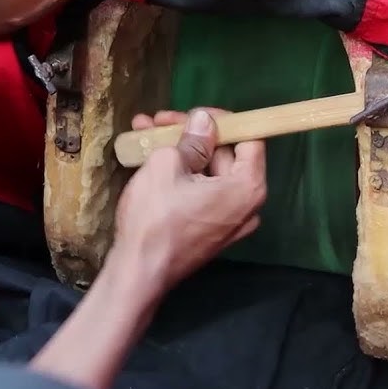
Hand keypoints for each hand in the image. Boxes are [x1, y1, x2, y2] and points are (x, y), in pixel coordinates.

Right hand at [113, 109, 265, 296]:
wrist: (137, 274)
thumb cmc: (155, 218)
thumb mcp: (168, 165)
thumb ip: (192, 139)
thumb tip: (204, 121)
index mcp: (248, 188)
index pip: (250, 139)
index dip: (223, 122)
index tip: (194, 114)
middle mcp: (248, 205)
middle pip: (227, 155)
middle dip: (192, 134)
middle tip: (160, 121)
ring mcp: (230, 221)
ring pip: (209, 173)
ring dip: (181, 150)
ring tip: (147, 132)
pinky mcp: (212, 230)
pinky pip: (203, 193)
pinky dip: (183, 174)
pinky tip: (151, 157)